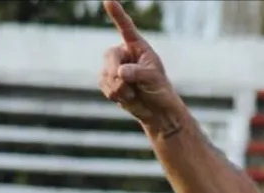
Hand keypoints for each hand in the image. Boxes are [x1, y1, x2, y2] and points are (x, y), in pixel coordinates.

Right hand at [98, 0, 182, 129]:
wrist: (156, 110)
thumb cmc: (159, 89)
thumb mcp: (153, 78)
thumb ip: (138, 73)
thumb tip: (120, 72)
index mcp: (137, 46)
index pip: (126, 28)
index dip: (117, 15)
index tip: (109, 1)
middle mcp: (123, 53)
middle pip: (110, 56)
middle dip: (118, 74)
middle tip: (130, 85)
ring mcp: (112, 66)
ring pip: (106, 75)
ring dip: (120, 89)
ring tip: (134, 93)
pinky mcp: (106, 80)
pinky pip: (104, 86)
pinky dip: (116, 95)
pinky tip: (127, 97)